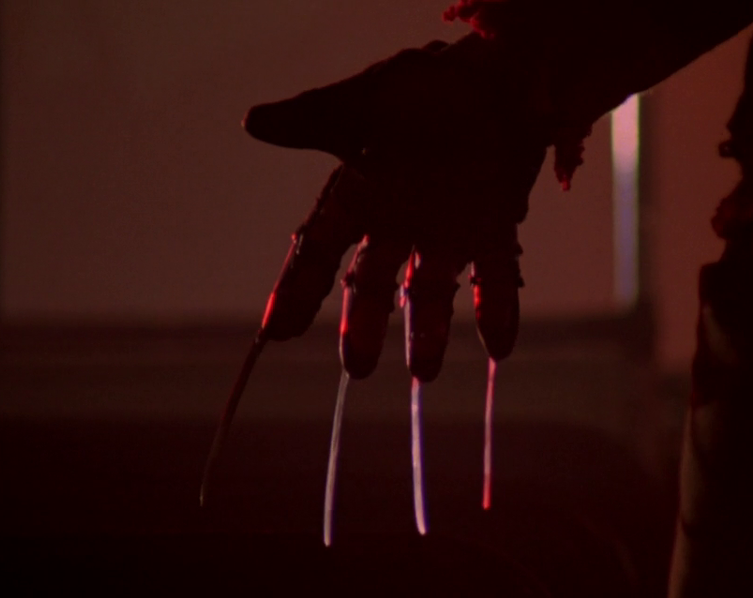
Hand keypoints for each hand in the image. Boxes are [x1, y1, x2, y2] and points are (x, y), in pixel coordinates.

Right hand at [243, 38, 547, 380]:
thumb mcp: (364, 102)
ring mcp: (446, 228)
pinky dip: (497, 310)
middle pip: (371, 283)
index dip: (297, 289)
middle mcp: (398, 220)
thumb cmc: (422, 86)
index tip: (275, 332)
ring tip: (425, 371)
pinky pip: (494, 275)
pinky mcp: (493, 226)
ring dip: (428, 330)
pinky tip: (499, 346)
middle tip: (355, 368)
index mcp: (359, 193)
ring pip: (430, 290)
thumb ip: (313, 119)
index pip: (318, 249)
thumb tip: (253, 121)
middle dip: (362, 324)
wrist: (493, 72)